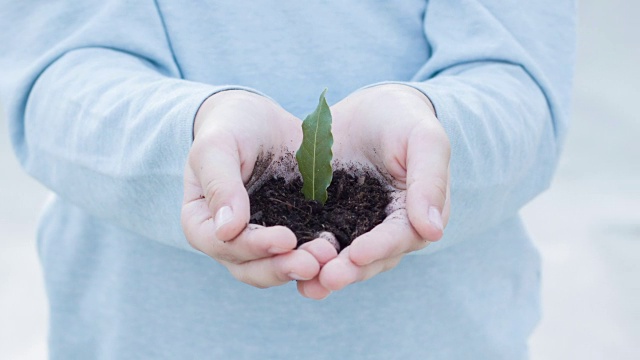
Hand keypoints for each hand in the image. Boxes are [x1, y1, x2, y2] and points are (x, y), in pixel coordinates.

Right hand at [181, 90, 321, 287]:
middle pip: (250, 267)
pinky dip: (317, 257)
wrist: (259, 119)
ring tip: (330, 258)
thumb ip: (219, 184)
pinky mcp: (289, 236)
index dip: (253, 246)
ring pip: (276, 268)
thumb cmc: (231, 126)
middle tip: (314, 262)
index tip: (286, 238)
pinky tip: (339, 251)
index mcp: (201, 223)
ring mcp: (259, 242)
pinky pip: (301, 254)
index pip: (222, 245)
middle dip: (282, 267)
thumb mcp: (219, 145)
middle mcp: (228, 241)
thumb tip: (226, 230)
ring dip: (302, 267)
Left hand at [297, 84, 450, 297]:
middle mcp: (386, 230)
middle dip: (349, 270)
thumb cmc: (403, 118)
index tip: (358, 254)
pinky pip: (317, 241)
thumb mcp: (423, 139)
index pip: (400, 237)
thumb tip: (433, 231)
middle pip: (371, 258)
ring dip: (325, 273)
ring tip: (307, 286)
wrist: (368, 108)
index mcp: (414, 214)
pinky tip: (284, 264)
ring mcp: (355, 228)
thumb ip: (430, 180)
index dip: (381, 247)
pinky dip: (304, 254)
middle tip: (326, 279)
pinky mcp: (327, 221)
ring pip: (343, 258)